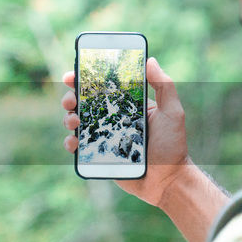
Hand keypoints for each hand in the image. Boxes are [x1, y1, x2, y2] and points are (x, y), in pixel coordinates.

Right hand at [63, 56, 192, 206]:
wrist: (168, 180)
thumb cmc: (173, 145)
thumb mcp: (172, 112)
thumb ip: (164, 86)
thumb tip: (150, 60)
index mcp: (126, 106)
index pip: (102, 88)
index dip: (84, 79)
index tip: (73, 75)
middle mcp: (112, 120)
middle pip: (83, 104)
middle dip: (70, 98)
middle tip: (70, 100)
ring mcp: (104, 138)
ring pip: (76, 124)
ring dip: (68, 119)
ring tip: (73, 121)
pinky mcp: (99, 156)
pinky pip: (78, 148)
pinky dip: (70, 143)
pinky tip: (73, 142)